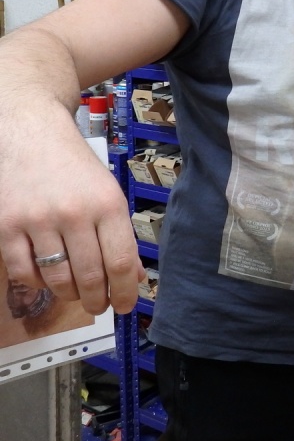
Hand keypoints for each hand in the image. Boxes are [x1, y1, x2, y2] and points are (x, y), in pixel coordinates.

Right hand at [0, 108, 143, 315]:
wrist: (33, 134)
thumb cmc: (76, 167)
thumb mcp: (109, 194)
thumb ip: (121, 235)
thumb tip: (134, 276)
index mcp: (108, 205)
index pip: (121, 262)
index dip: (125, 292)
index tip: (125, 305)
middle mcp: (75, 213)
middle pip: (90, 276)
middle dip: (97, 300)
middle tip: (99, 306)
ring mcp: (39, 220)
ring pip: (57, 278)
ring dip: (69, 295)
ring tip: (75, 293)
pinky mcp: (8, 225)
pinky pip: (23, 272)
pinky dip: (37, 283)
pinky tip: (46, 279)